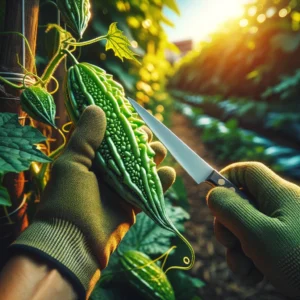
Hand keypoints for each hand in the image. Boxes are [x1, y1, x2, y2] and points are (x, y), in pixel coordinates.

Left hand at [10, 105, 175, 298]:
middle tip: (144, 134)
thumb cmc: (67, 200)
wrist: (73, 243)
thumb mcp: (72, 163)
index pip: (109, 134)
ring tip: (157, 151)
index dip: (120, 122)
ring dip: (154, 156)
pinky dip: (162, 181)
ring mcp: (122, 186)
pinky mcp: (134, 203)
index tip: (129, 108)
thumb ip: (85, 136)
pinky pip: (152, 189)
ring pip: (144, 165)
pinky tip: (167, 173)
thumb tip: (96, 107)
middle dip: (140, 138)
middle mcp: (107, 170)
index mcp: (90, 158)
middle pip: (130, 148)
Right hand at [206, 162, 299, 297]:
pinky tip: (255, 276)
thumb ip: (232, 210)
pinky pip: (257, 246)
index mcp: (278, 195)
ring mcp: (283, 229)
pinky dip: (250, 260)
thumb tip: (214, 194)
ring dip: (237, 249)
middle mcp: (281, 208)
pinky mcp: (284, 248)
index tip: (213, 195)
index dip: (226, 177)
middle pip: (241, 202)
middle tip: (230, 242)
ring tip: (246, 268)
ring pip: (246, 228)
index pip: (247, 172)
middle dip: (228, 224)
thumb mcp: (260, 235)